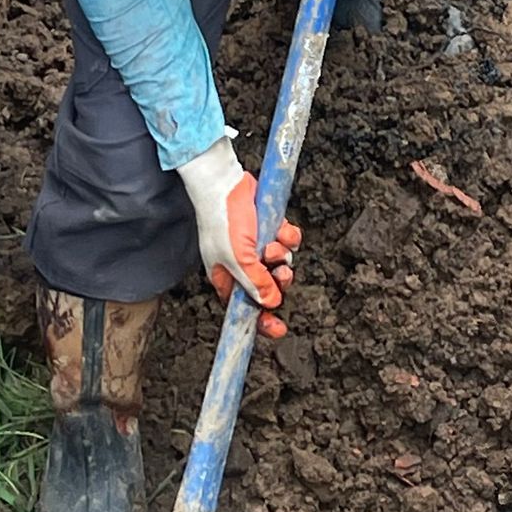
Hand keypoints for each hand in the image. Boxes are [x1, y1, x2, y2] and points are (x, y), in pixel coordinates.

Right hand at [177, 138, 300, 333]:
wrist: (225, 183)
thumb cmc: (222, 220)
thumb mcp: (238, 259)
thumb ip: (255, 282)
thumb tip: (271, 303)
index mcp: (228, 278)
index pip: (246, 308)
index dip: (262, 320)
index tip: (278, 329)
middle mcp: (243, 265)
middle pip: (270, 287)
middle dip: (278, 282)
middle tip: (279, 274)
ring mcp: (257, 247)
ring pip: (282, 264)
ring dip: (282, 256)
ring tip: (272, 245)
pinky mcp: (270, 229)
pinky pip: (288, 242)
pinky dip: (288, 238)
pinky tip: (281, 231)